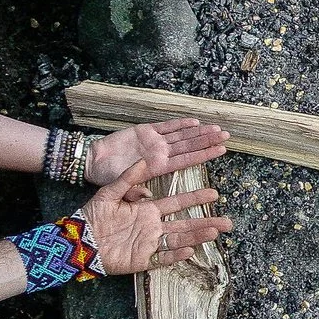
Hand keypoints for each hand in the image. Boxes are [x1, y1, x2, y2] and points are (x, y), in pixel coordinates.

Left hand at [79, 159, 233, 274]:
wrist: (78, 240)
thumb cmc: (93, 215)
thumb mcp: (110, 192)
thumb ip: (128, 178)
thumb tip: (146, 160)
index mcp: (148, 210)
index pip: (177, 203)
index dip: (195, 198)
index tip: (213, 193)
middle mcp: (153, 227)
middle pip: (185, 224)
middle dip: (206, 222)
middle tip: (228, 221)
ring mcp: (149, 244)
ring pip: (179, 240)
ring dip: (198, 237)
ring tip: (216, 232)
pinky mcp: (142, 260)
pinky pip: (163, 258)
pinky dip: (176, 255)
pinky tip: (191, 251)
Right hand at [82, 117, 229, 185]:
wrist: (92, 162)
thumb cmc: (107, 178)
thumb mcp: (121, 190)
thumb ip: (134, 192)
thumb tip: (146, 197)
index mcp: (158, 167)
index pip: (187, 159)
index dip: (204, 154)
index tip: (221, 150)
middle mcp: (160, 153)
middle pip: (189, 145)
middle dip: (207, 140)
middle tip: (226, 135)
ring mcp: (154, 142)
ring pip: (181, 135)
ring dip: (198, 131)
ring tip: (215, 128)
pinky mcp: (144, 130)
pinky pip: (165, 126)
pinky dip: (179, 123)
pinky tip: (194, 121)